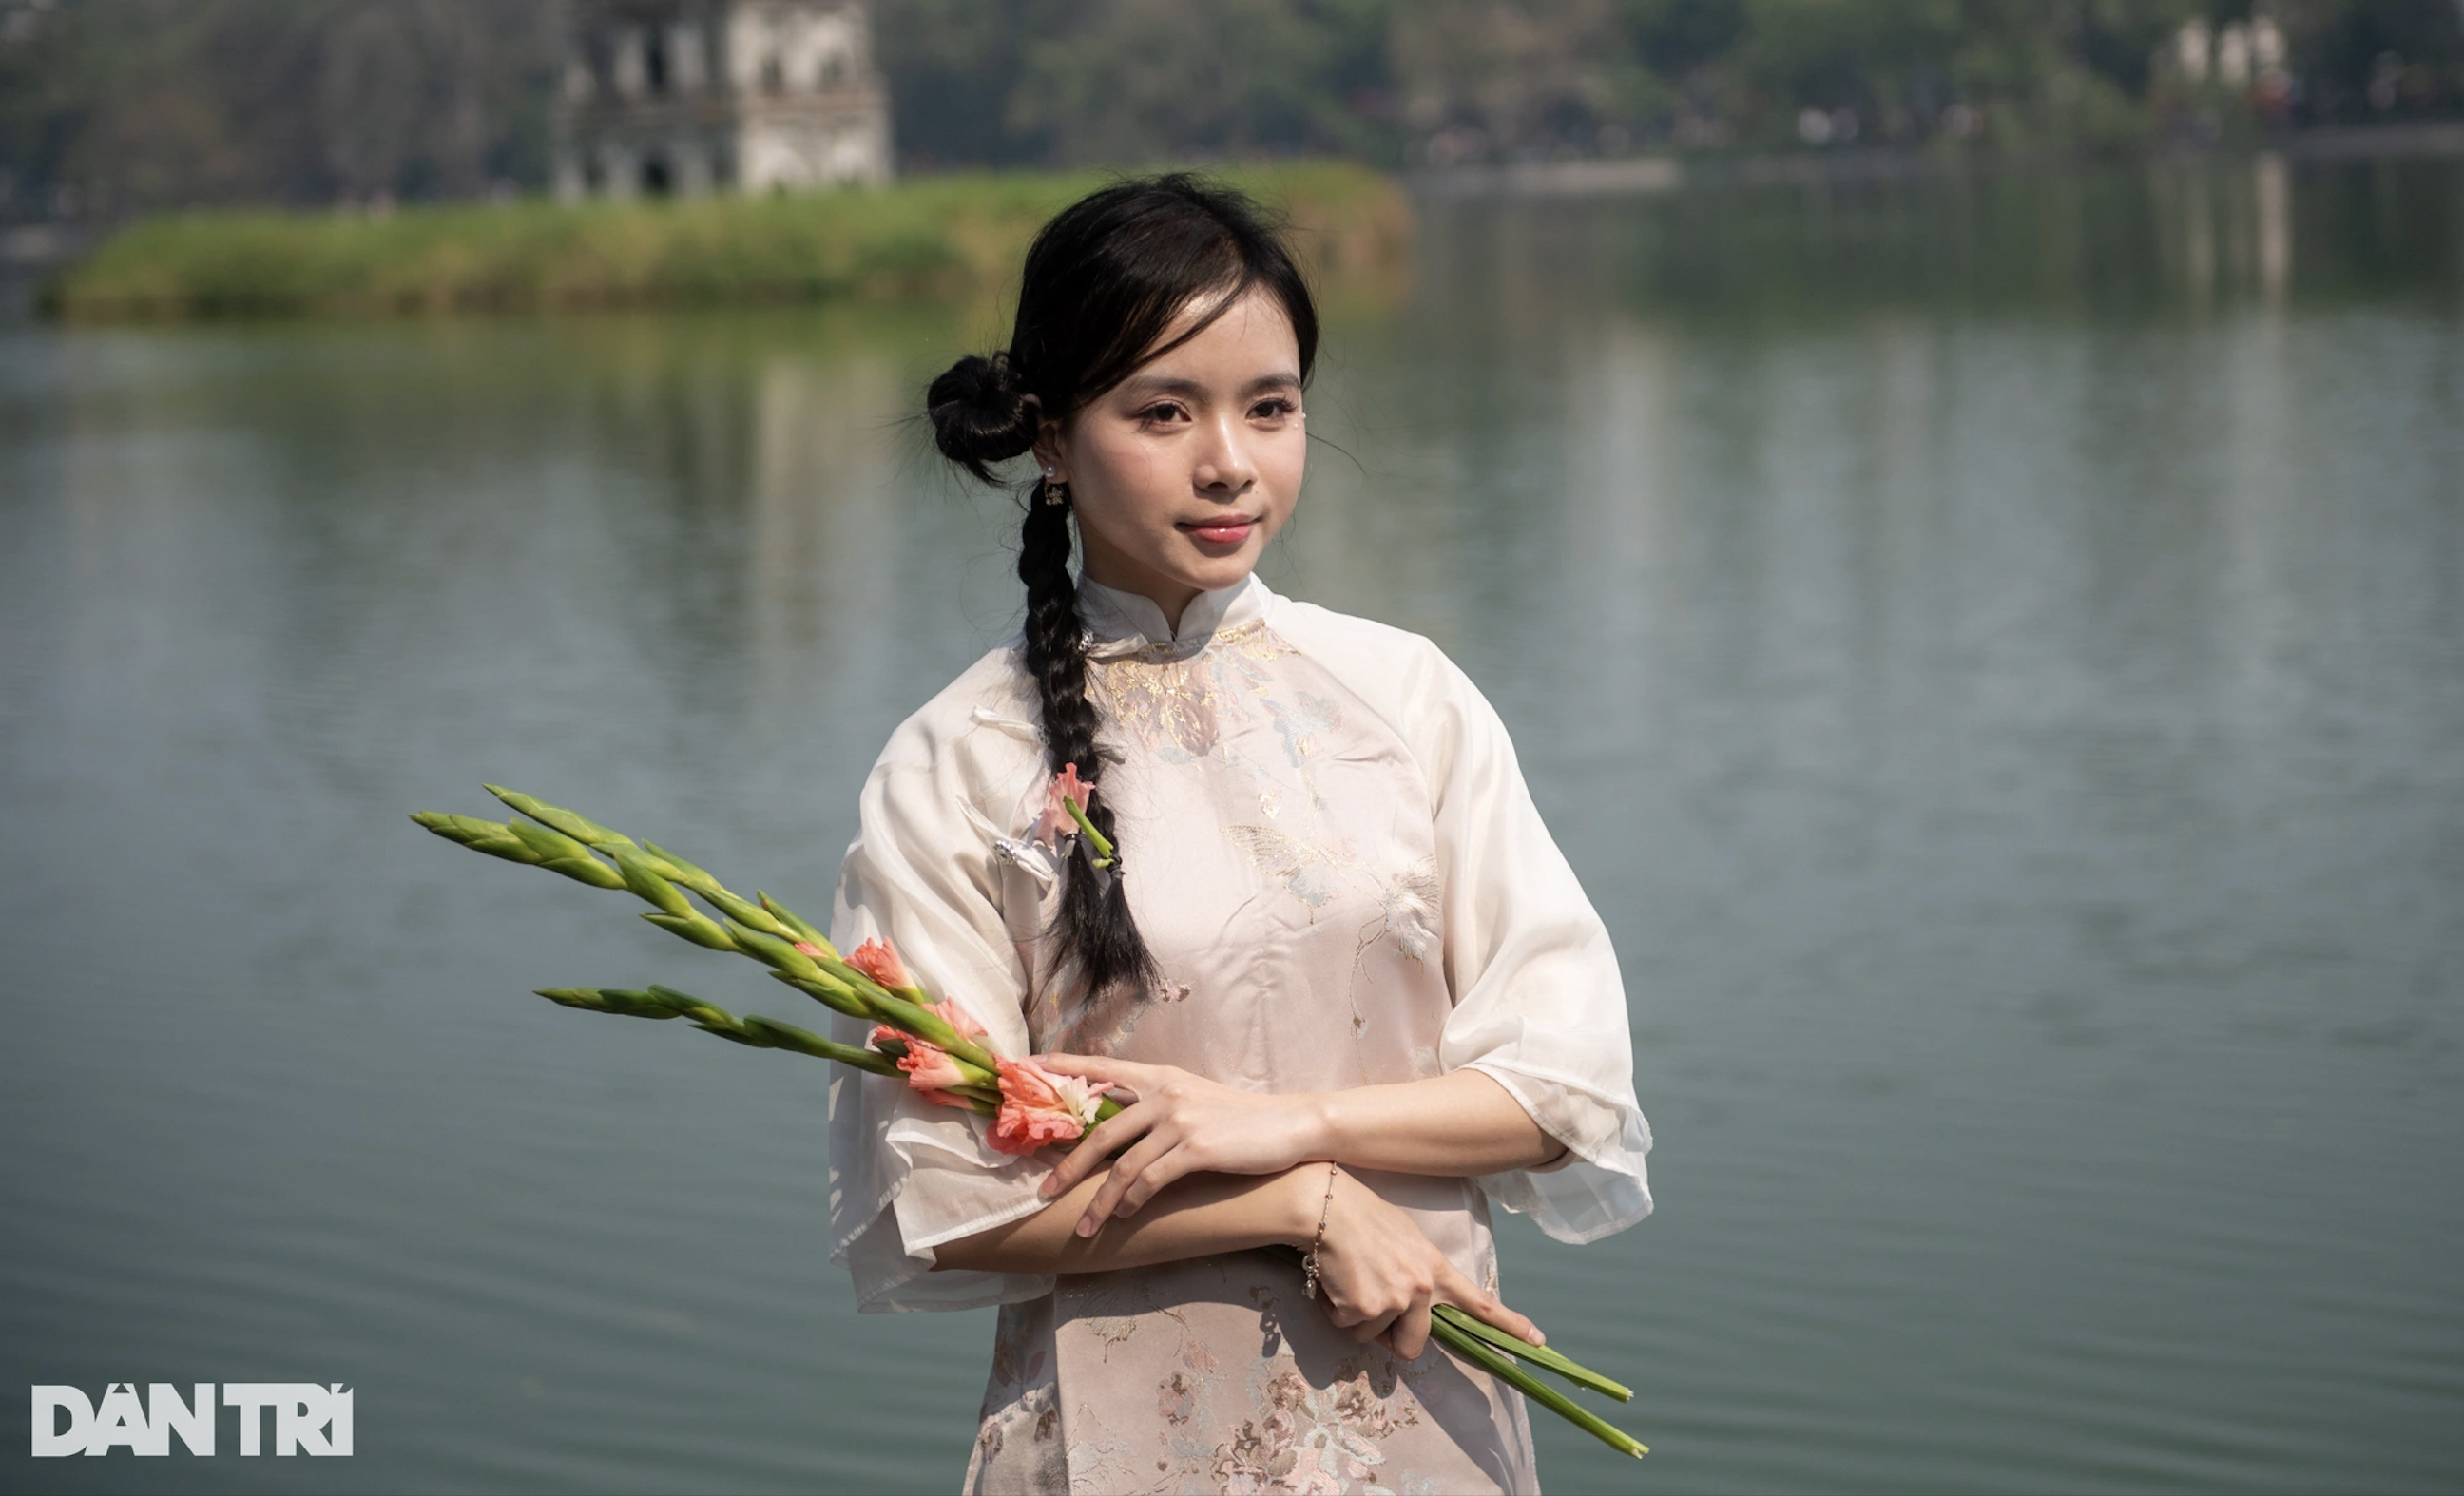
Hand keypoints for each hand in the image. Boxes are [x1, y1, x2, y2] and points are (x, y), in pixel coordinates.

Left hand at [1033, 1054, 1324, 1235]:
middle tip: (1044, 1191)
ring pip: (1123, 1165)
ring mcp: (1180, 1119)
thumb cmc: (1239, 1118)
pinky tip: (1123, 1215)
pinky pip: (1151, 1179)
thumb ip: (1156, 1104)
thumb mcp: (1193, 1098)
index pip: (1102, 1066)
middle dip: (1069, 1166)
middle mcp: (1164, 1093)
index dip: (1064, 1067)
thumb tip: (1117, 1126)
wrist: (1288, 1125)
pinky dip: (1132, 1201)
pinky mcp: (1196, 1147)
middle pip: (1101, 1131)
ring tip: (1084, 1226)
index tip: (1029, 1068)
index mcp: (1160, 1076)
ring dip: (1099, 1201)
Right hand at [1307, 1168, 1544, 1360]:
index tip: (1539, 1341)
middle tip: (1370, 1308)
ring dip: (1355, 1316)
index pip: (1480, 1303)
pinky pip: (1346, 1328)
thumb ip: (1417, 1273)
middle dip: (1391, 1339)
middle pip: (1413, 1346)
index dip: (1510, 1325)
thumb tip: (1402, 1305)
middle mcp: (1421, 1289)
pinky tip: (1334, 1278)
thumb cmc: (1360, 1216)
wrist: (1324, 1205)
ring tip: (1349, 1275)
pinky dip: (1335, 1310)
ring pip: (1371, 1337)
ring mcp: (1394, 1302)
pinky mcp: (1364, 1311)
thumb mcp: (1405, 1240)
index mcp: (1435, 1268)